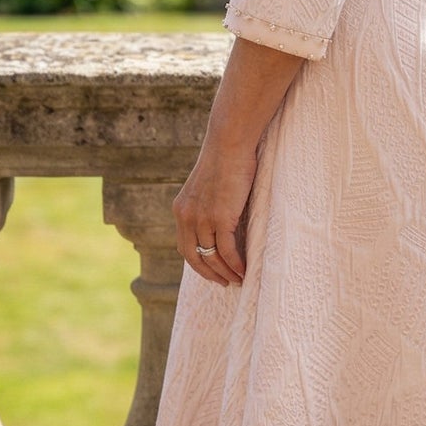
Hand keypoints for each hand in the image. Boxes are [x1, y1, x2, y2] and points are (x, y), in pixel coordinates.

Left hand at [173, 138, 258, 286]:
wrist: (229, 143)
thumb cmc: (225, 159)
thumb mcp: (208, 186)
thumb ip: (208, 205)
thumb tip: (221, 220)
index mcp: (181, 209)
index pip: (184, 246)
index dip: (198, 263)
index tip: (212, 271)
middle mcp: (186, 217)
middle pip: (194, 257)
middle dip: (209, 273)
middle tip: (224, 282)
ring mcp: (202, 218)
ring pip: (211, 257)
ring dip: (225, 272)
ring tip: (239, 279)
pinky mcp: (220, 218)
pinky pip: (226, 250)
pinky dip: (235, 264)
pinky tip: (244, 270)